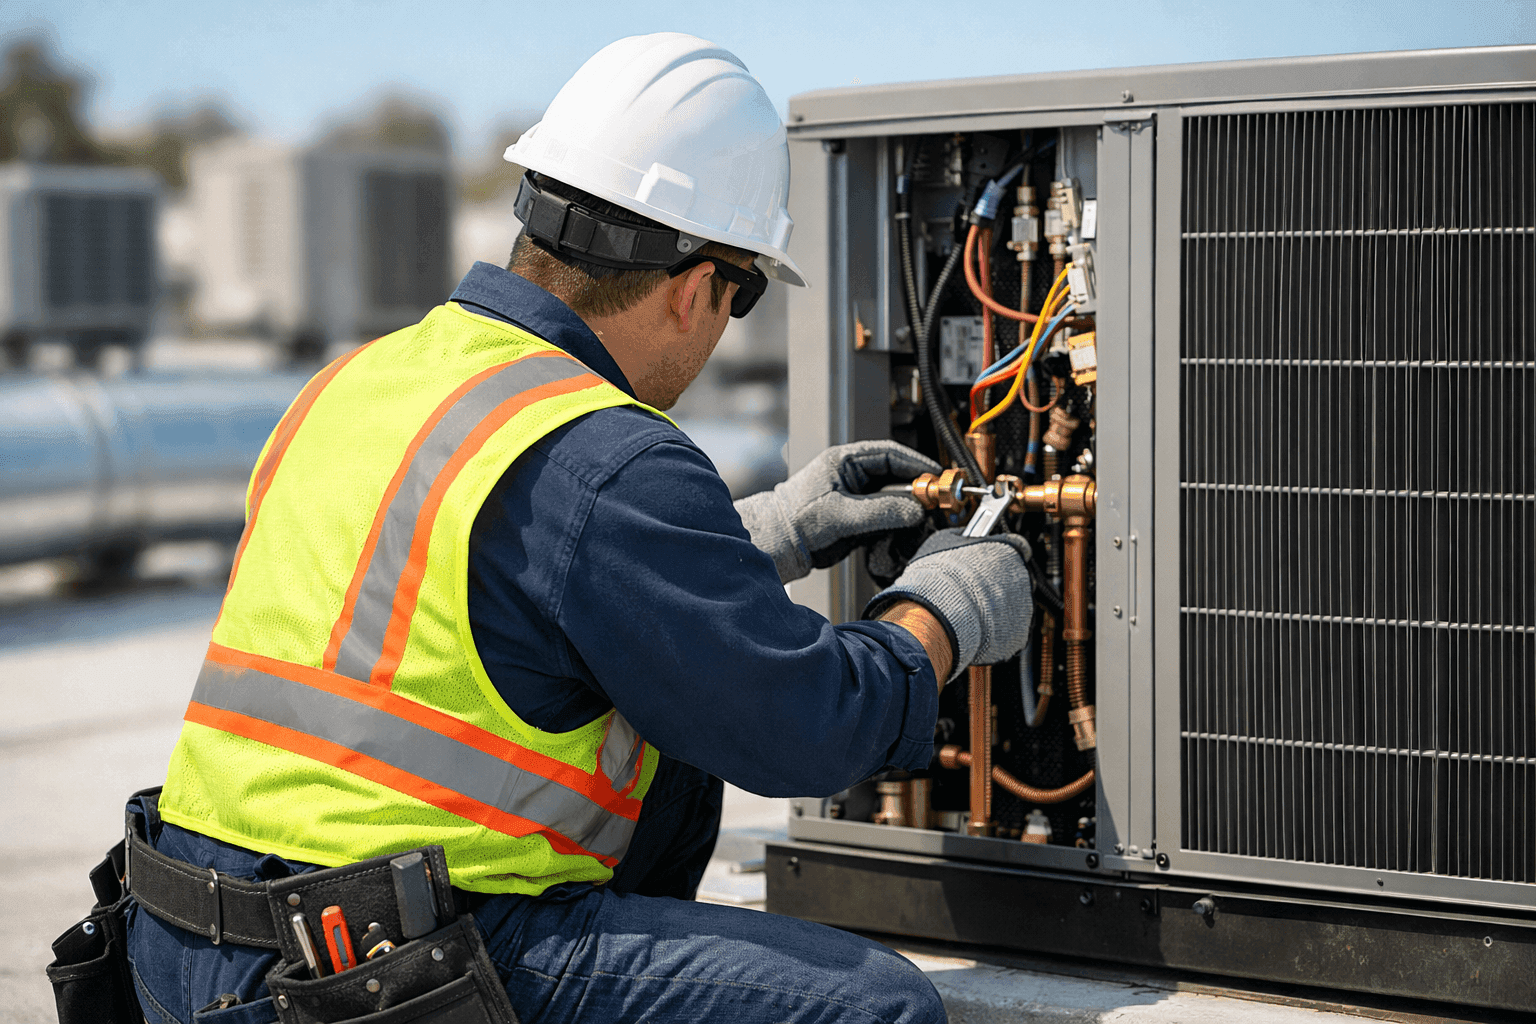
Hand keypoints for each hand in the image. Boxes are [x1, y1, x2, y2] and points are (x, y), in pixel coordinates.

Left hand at [733, 440, 940, 583]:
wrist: (781, 544)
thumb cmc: (797, 520)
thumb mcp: (840, 514)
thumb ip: (879, 511)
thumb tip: (914, 509)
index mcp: (845, 461)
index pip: (889, 454)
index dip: (916, 464)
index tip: (936, 476)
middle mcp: (853, 475)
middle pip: (895, 476)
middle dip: (916, 488)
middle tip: (935, 501)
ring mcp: (856, 496)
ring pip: (893, 498)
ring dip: (908, 508)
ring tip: (922, 518)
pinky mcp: (857, 516)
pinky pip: (886, 515)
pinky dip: (897, 523)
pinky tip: (904, 531)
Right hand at [864, 528, 1032, 681]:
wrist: (938, 616)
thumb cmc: (939, 578)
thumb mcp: (943, 541)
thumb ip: (964, 538)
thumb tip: (965, 536)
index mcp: (1009, 550)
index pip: (1017, 546)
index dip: (1001, 553)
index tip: (991, 557)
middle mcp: (1022, 578)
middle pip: (1014, 578)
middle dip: (996, 584)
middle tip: (972, 588)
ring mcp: (1023, 609)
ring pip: (1012, 606)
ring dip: (996, 608)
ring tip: (968, 611)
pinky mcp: (1018, 636)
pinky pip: (1008, 632)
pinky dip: (995, 632)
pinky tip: (974, 628)